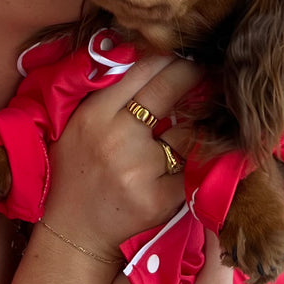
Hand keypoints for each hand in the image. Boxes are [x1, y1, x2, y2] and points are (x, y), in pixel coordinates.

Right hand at [42, 54, 202, 260]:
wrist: (74, 229)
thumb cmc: (77, 171)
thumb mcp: (80, 125)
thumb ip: (109, 95)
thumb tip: (149, 57)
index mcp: (94, 114)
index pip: (141, 71)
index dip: (168, 58)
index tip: (184, 54)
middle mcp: (117, 138)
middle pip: (168, 90)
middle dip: (193, 74)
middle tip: (207, 69)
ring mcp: (140, 169)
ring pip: (187, 131)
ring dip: (201, 119)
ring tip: (210, 109)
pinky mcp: (160, 197)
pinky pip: (192, 169)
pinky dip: (200, 160)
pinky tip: (205, 151)